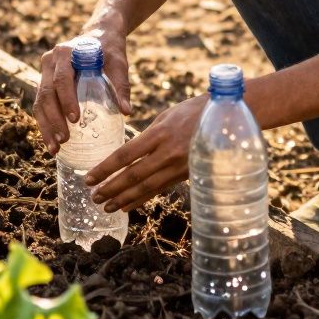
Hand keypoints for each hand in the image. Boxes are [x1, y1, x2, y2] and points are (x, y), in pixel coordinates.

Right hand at [33, 24, 131, 154]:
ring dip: (46, 126)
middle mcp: (51, 61)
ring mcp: (45, 72)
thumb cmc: (110, 50)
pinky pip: (41, 104)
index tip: (74, 119)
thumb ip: (121, 85)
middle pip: (47, 93)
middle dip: (53, 119)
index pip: (62, 79)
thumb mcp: (118, 63)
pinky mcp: (45, 82)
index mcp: (66, 52)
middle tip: (63, 140)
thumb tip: (127, 112)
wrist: (99, 35)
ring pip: (40, 101)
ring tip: (55, 148)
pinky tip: (52, 141)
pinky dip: (45, 123)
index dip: (66, 99)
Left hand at [86, 94, 206, 212]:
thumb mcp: (167, 116)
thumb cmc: (195, 111)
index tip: (90, 178)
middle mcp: (168, 153)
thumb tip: (130, 152)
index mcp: (160, 134)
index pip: (126, 155)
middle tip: (93, 197)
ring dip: (123, 198)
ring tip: (106, 206)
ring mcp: (179, 167)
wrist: (229, 120)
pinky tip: (127, 205)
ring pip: (146, 187)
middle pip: (133, 175)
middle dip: (111, 188)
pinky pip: (160, 189)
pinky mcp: (187, 175)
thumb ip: (149, 135)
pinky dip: (142, 199)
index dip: (106, 169)